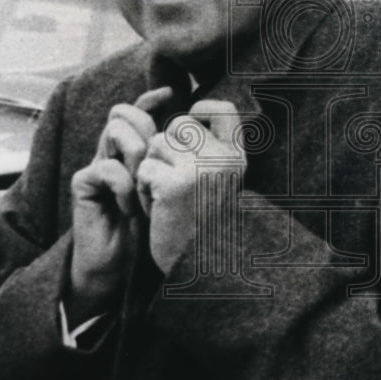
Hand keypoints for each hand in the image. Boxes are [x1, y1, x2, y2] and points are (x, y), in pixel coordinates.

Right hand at [69, 87, 172, 310]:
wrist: (118, 266)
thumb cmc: (148, 232)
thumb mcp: (173, 196)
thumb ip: (183, 169)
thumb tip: (210, 144)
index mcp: (135, 152)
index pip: (139, 112)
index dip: (151, 98)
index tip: (171, 92)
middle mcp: (113, 153)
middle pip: (123, 114)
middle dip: (146, 129)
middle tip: (158, 160)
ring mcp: (96, 165)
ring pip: (114, 132)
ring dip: (137, 156)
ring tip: (146, 186)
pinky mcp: (83, 183)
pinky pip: (106, 168)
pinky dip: (124, 187)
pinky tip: (130, 209)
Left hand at [135, 100, 246, 274]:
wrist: (202, 271)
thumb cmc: (203, 225)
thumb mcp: (217, 181)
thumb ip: (209, 149)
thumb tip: (190, 114)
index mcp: (238, 157)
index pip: (224, 109)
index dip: (202, 111)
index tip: (191, 131)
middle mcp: (225, 159)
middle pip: (178, 126)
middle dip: (166, 150)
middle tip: (172, 183)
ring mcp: (201, 169)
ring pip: (156, 146)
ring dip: (151, 171)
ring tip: (166, 200)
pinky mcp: (175, 184)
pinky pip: (144, 169)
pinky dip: (142, 190)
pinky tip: (157, 210)